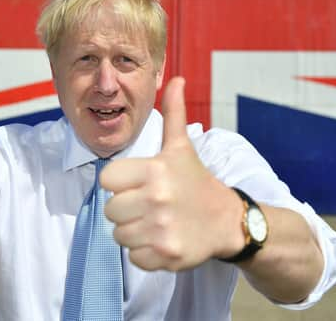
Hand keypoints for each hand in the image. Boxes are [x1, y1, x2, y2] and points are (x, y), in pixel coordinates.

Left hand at [100, 77, 243, 270]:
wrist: (229, 221)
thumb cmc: (196, 181)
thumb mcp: (181, 147)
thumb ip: (173, 113)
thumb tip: (176, 78)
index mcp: (154, 170)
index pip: (106, 179)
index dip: (119, 183)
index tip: (138, 184)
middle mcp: (156, 199)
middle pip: (110, 210)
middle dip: (126, 209)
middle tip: (149, 205)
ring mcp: (161, 229)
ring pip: (118, 235)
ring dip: (133, 231)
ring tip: (155, 222)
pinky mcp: (166, 255)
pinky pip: (133, 257)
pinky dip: (144, 252)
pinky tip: (162, 238)